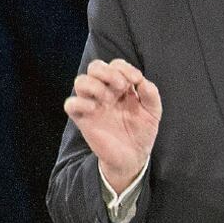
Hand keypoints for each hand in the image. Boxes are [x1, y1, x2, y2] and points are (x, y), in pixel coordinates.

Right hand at [64, 59, 161, 193]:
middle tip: (121, 86)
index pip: (116, 65)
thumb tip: (142, 81)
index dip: (125, 67)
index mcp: (122, 87)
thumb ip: (151, 95)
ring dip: (94, 84)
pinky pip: (70, 104)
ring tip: (108, 99)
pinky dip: (79, 102)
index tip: (136, 80)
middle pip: (95, 67)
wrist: (133, 157)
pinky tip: (94, 109)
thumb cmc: (142, 132)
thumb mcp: (153, 112)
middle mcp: (105, 92)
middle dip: (107, 71)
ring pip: (80, 81)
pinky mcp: (84, 119)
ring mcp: (93, 104)